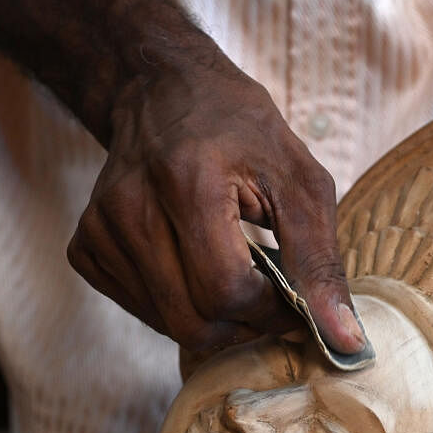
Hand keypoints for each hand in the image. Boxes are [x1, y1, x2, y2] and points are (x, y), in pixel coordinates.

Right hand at [66, 47, 364, 352]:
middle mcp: (130, 206)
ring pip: (167, 323)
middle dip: (242, 324)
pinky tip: (192, 265)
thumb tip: (346, 341)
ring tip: (234, 271)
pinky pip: (140, 310)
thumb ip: (321, 264)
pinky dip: (177, 304)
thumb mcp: (300, 182)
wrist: (163, 90)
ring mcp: (99, 228)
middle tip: (267, 298)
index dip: (271, 311)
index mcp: (188, 182)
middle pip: (193, 320)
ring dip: (213, 316)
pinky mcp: (85, 246)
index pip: (227, 291)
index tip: (293, 299)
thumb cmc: (242, 131)